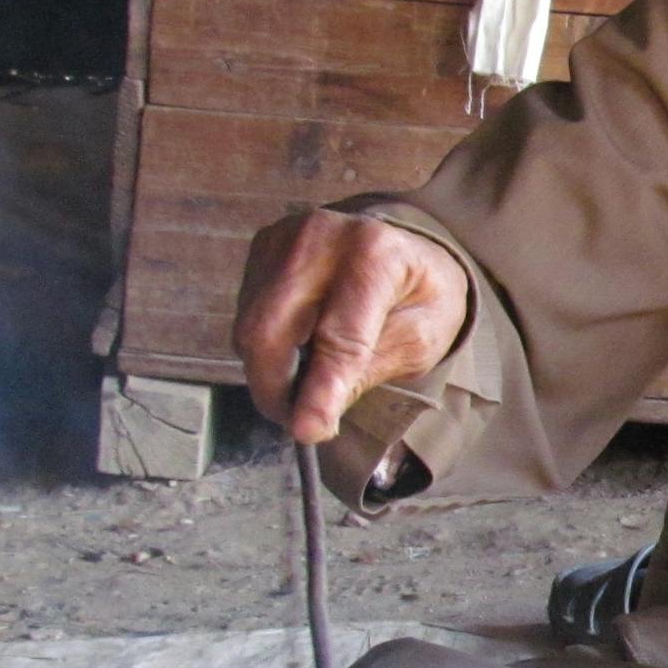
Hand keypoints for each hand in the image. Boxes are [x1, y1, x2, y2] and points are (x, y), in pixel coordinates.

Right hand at [233, 210, 470, 443]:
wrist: (406, 247)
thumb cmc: (419, 295)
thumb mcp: (420, 340)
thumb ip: (370, 371)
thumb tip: (315, 417)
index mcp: (376, 254)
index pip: (339, 335)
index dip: (320, 389)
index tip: (308, 431)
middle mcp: (321, 237)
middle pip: (270, 329)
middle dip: (275, 389)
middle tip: (299, 422)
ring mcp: (283, 238)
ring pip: (250, 327)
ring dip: (270, 371)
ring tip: (305, 388)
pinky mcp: (262, 248)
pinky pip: (247, 313)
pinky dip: (267, 347)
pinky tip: (297, 351)